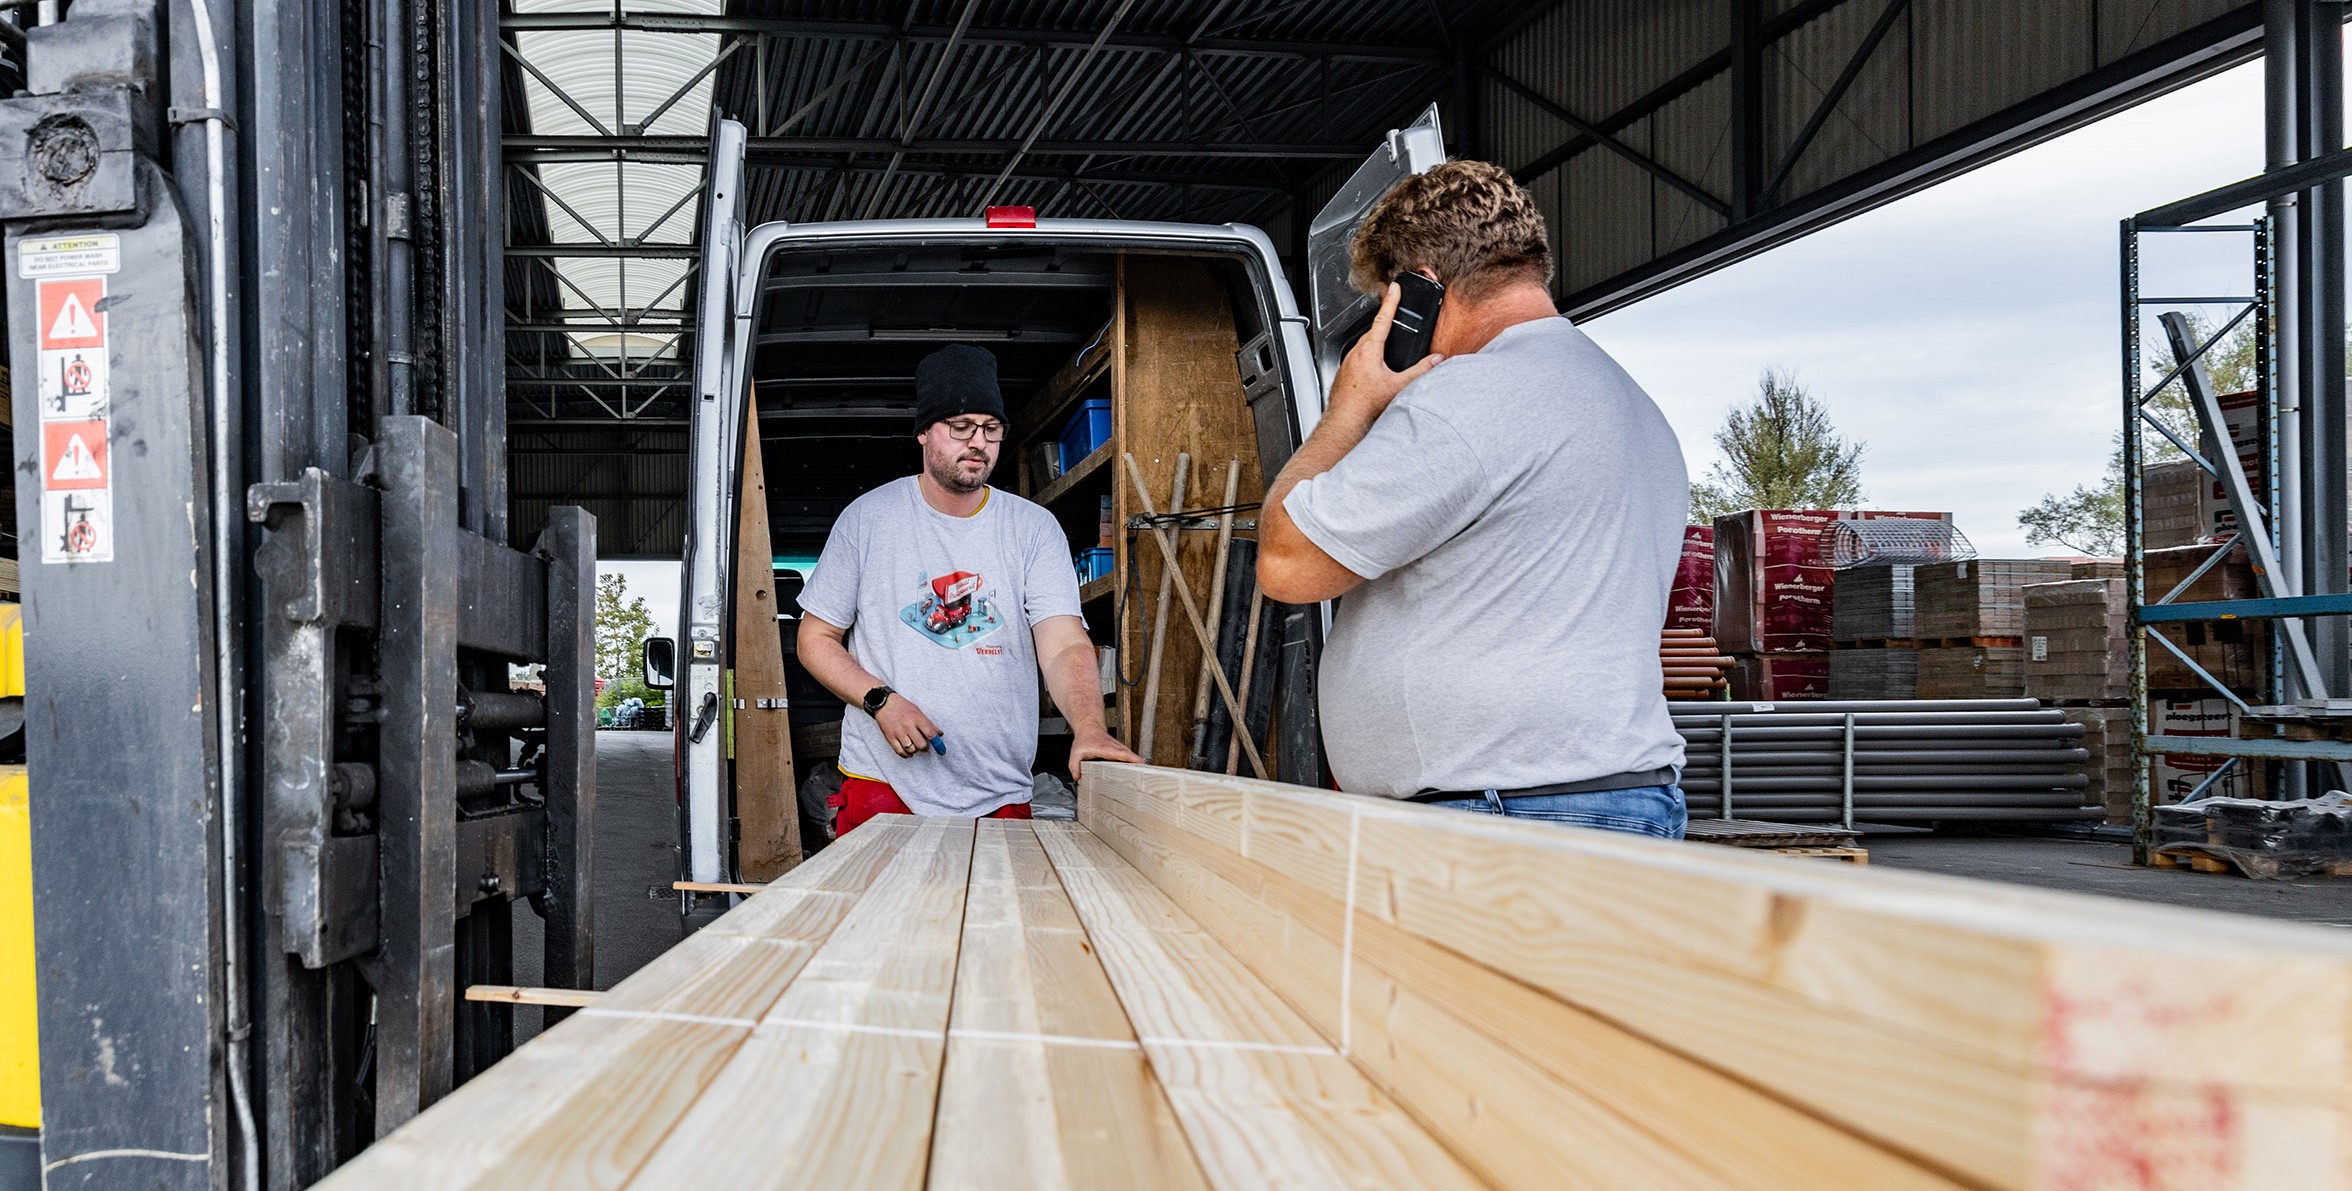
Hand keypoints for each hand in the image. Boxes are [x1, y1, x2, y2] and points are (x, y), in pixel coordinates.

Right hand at [874, 694, 941, 757]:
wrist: (884, 703)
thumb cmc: (903, 707)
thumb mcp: (918, 712)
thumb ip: (929, 724)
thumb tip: (940, 734)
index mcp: (917, 718)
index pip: (930, 733)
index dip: (938, 743)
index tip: (941, 750)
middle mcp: (908, 726)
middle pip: (921, 745)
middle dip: (925, 748)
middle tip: (925, 746)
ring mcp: (898, 732)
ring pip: (911, 749)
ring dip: (915, 751)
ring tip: (915, 747)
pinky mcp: (890, 737)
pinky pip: (900, 751)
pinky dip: (906, 754)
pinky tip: (908, 751)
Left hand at [1067, 727, 1142, 780]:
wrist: (1089, 726)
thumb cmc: (1084, 739)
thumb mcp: (1075, 753)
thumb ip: (1074, 766)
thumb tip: (1078, 778)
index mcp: (1107, 749)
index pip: (1122, 754)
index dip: (1131, 759)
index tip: (1140, 764)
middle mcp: (1116, 747)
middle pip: (1131, 756)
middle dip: (1139, 765)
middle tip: (1145, 776)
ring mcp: (1120, 748)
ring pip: (1132, 756)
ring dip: (1138, 765)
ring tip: (1143, 776)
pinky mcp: (1121, 750)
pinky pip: (1130, 756)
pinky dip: (1135, 763)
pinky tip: (1136, 772)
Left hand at [1327, 281, 1443, 426]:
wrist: (1344, 422)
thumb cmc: (1364, 405)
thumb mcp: (1398, 386)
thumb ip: (1420, 371)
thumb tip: (1435, 360)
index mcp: (1368, 350)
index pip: (1383, 319)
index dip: (1391, 301)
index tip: (1394, 288)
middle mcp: (1355, 353)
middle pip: (1373, 331)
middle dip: (1384, 323)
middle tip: (1394, 313)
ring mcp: (1347, 363)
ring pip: (1364, 345)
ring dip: (1376, 343)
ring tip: (1387, 346)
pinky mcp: (1344, 374)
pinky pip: (1358, 358)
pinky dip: (1368, 358)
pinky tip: (1375, 370)